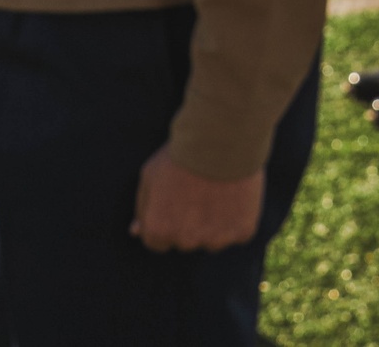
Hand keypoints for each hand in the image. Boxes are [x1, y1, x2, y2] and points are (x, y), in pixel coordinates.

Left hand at [130, 144, 264, 252]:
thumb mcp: (149, 175)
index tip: (177, 198)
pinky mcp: (242, 231)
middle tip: (198, 189)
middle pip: (186, 239)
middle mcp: (186, 241)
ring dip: (214, 222)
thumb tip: (136, 231)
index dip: (167, 216)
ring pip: (213, 238)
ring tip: (217, 188)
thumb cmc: (181, 153)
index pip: (158, 241)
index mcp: (158, 230)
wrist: (219, 137)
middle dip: (190, 221)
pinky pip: (239, 230)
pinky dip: (238, 217)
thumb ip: (143, 208)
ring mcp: (216, 239)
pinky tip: (235, 192)